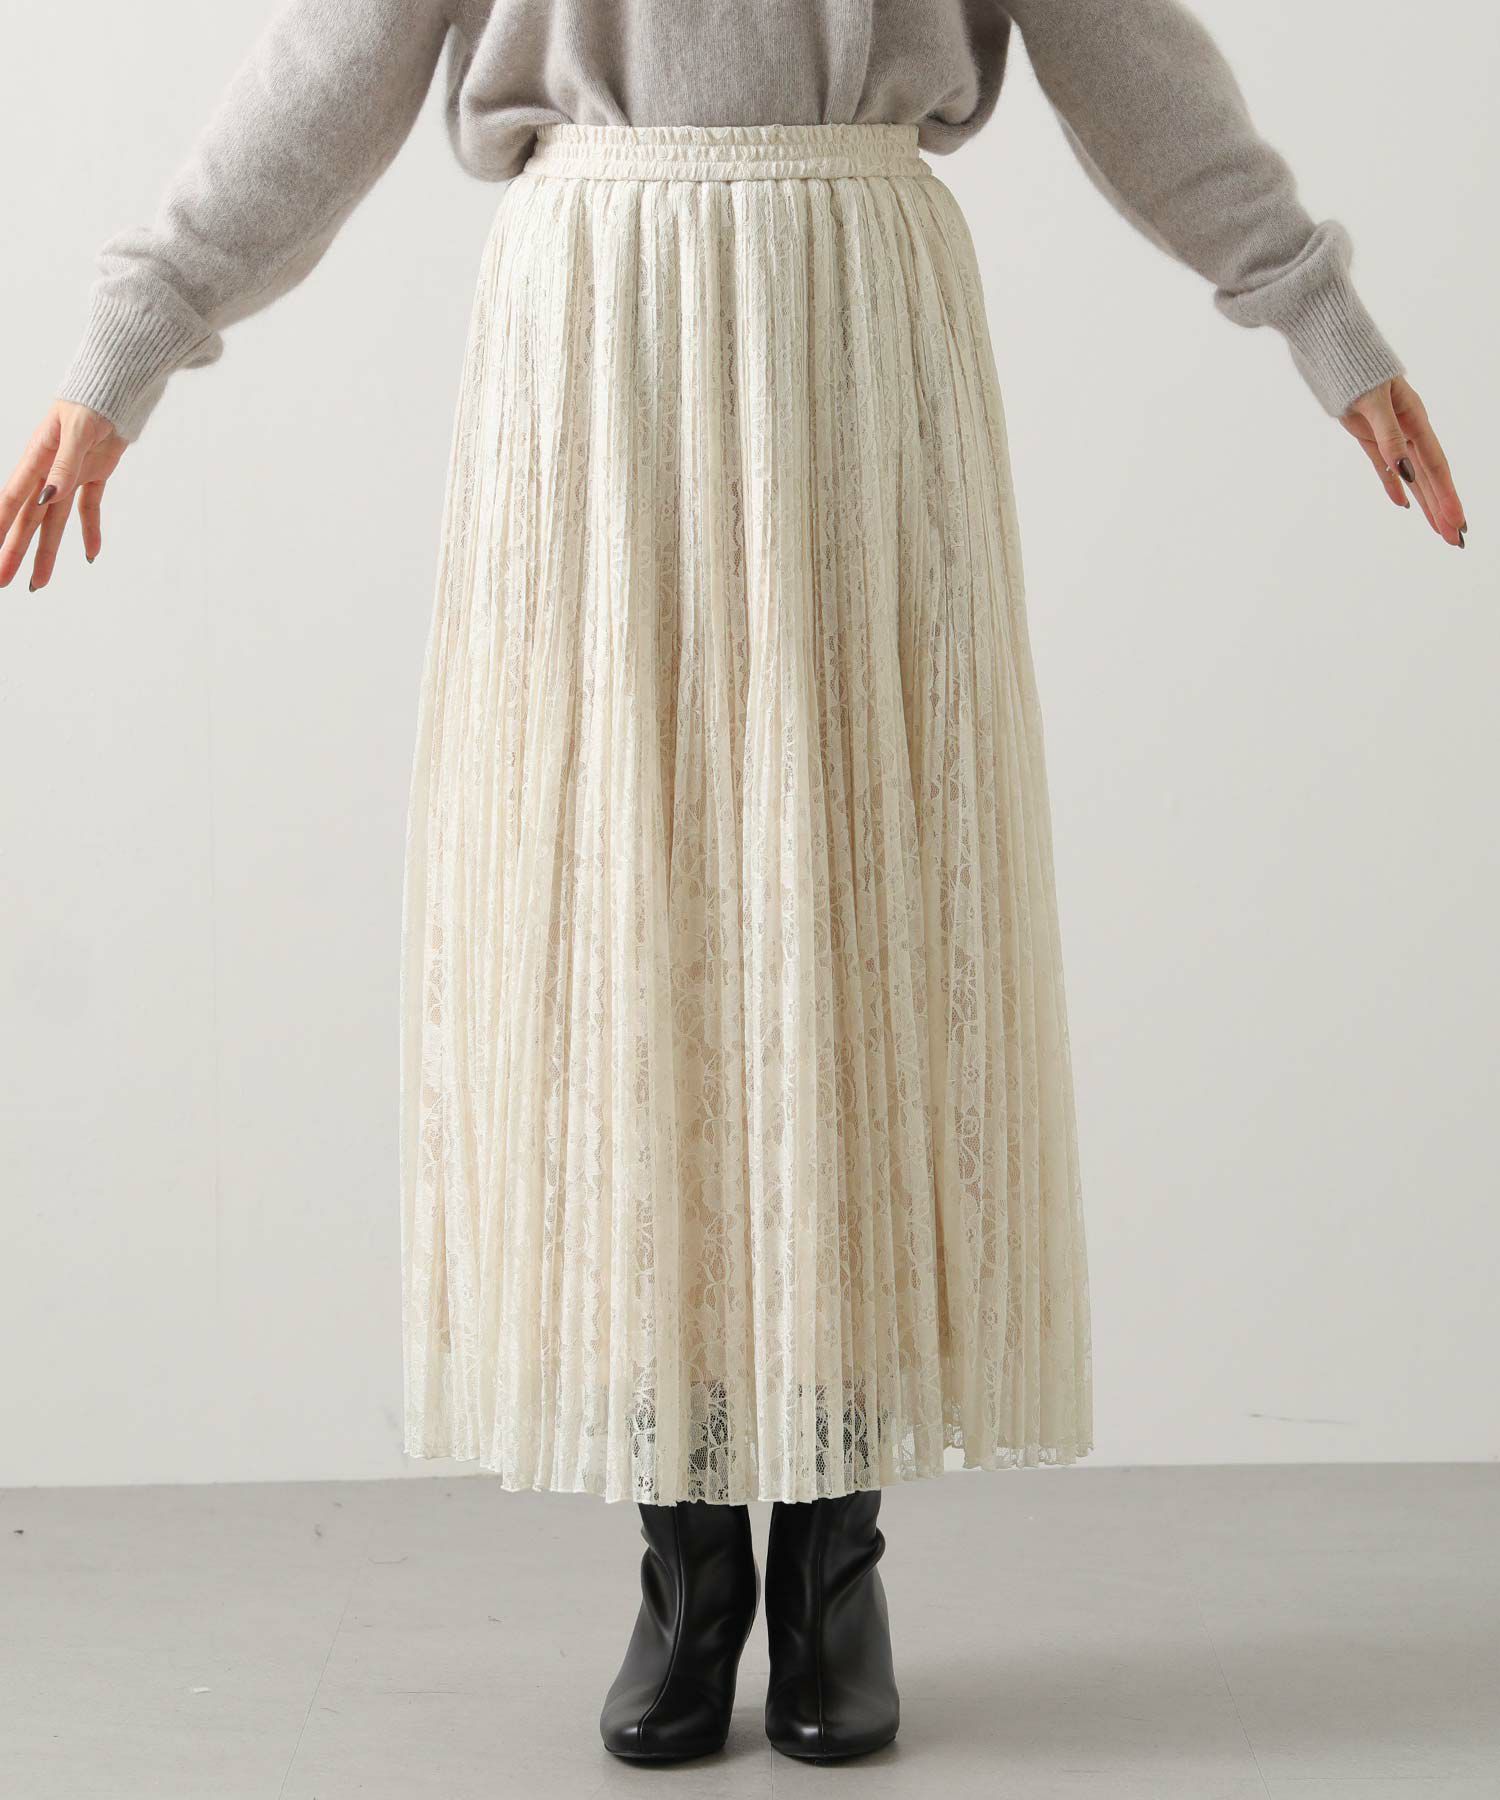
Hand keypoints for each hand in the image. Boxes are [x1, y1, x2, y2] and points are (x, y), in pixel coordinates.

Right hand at [0, 400, 126, 591]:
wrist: (117, 387)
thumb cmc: (91, 401)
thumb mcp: (77, 431)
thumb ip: (62, 466)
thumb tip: (45, 498)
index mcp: (37, 459)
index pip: (13, 500)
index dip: (0, 527)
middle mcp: (48, 472)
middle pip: (29, 520)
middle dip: (15, 551)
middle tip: (3, 580)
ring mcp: (70, 475)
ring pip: (56, 523)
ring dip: (47, 552)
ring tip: (39, 583)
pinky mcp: (93, 475)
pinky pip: (89, 509)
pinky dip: (91, 531)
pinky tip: (91, 554)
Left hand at [1341, 377, 1466, 547]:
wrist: (1334, 350)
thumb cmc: (1356, 368)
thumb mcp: (1372, 402)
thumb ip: (1389, 436)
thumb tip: (1405, 472)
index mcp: (1416, 420)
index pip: (1436, 467)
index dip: (1447, 497)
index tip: (1457, 523)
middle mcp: (1408, 430)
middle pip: (1430, 478)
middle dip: (1443, 509)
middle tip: (1457, 540)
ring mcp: (1390, 435)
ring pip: (1412, 477)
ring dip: (1426, 504)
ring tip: (1440, 530)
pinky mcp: (1370, 437)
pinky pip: (1385, 469)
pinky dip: (1394, 487)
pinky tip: (1404, 507)